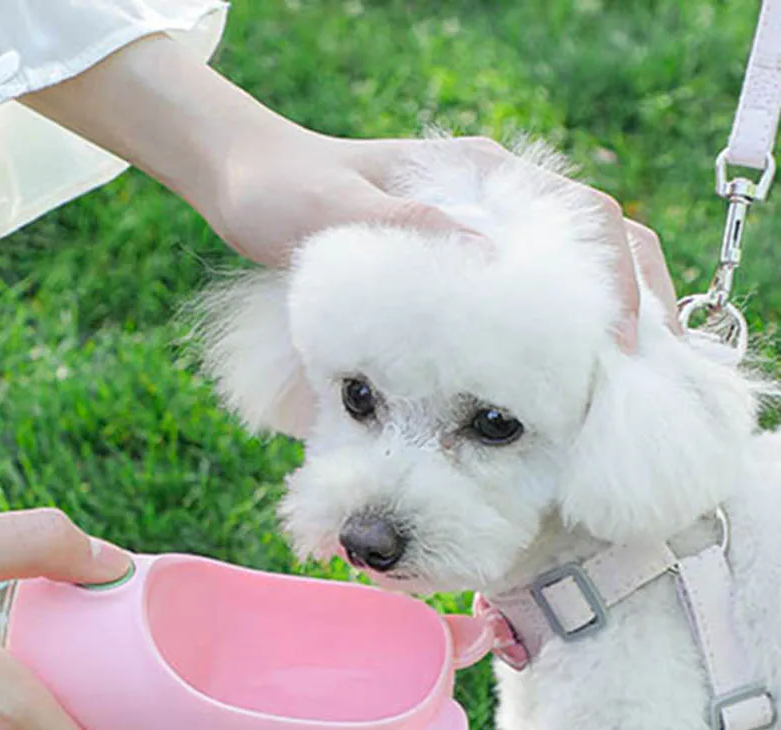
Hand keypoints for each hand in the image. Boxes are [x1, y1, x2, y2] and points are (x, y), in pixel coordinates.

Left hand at [23, 37, 679, 349]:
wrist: (247, 190)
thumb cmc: (281, 194)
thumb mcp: (332, 209)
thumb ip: (399, 226)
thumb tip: (484, 259)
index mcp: (477, 176)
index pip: (583, 214)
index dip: (617, 276)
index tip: (624, 338)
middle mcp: (491, 203)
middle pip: (597, 244)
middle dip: (634, 302)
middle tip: (646, 373)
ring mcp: (477, 235)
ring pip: (566, 275)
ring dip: (598, 325)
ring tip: (618, 388)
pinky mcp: (456, 267)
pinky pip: (521, 300)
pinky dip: (550, 337)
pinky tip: (555, 382)